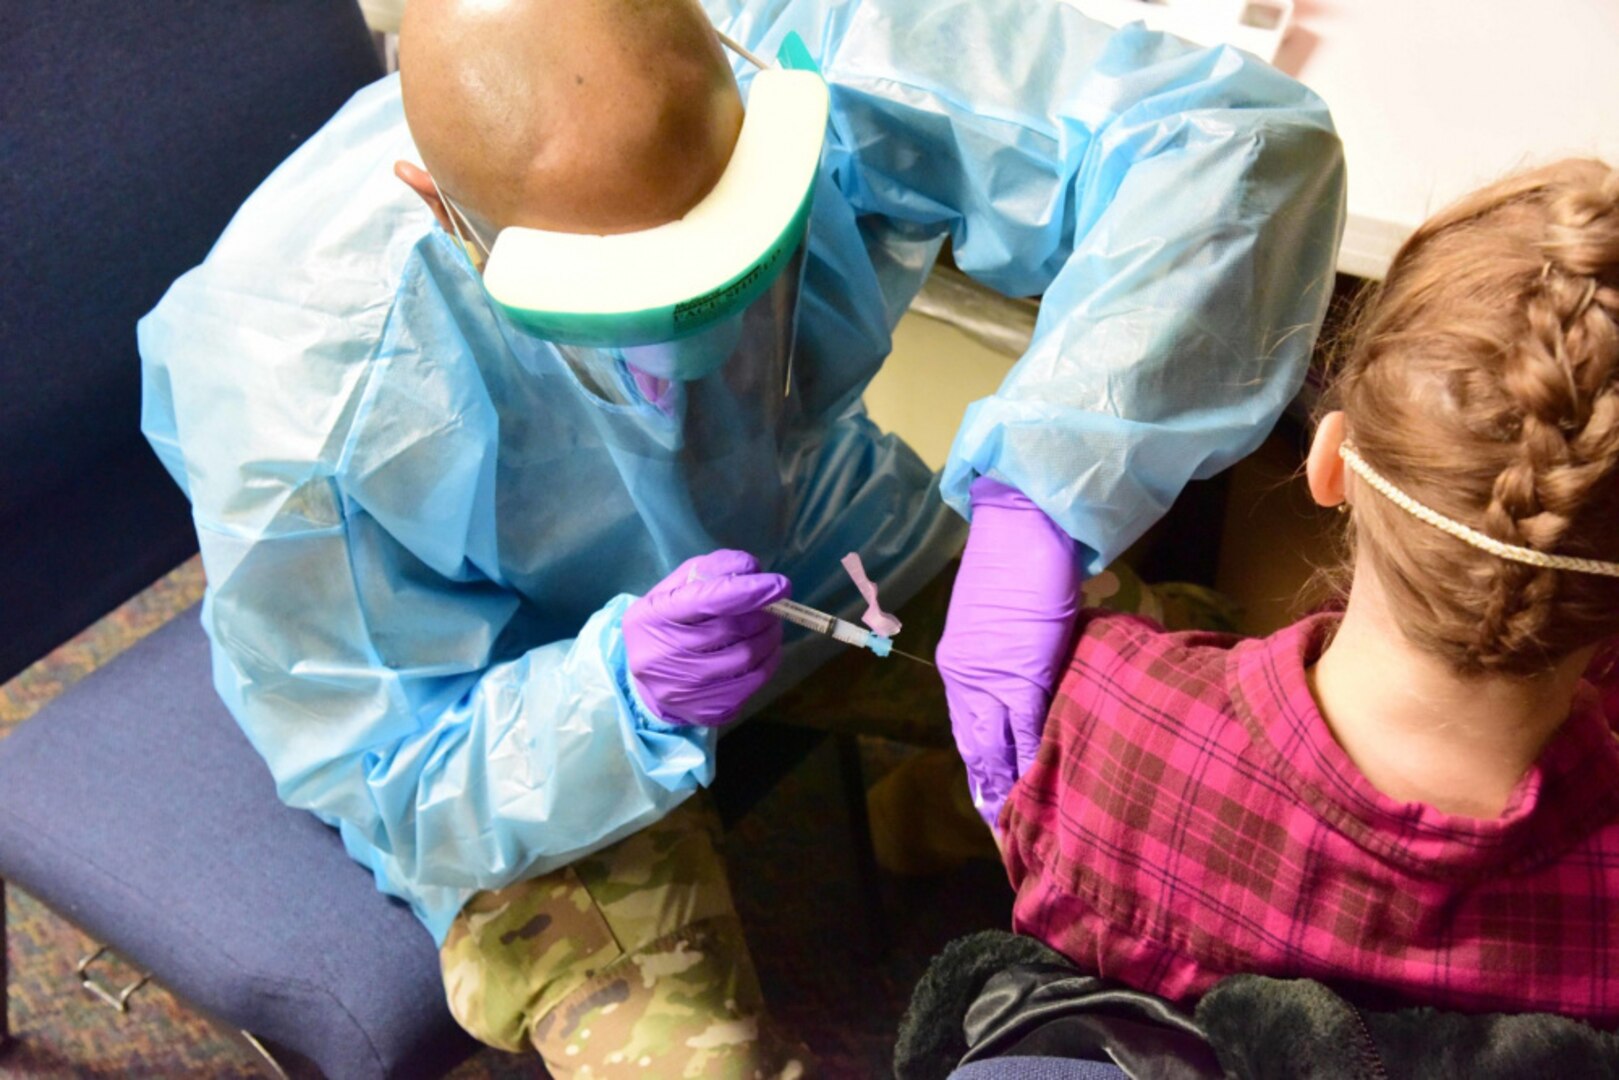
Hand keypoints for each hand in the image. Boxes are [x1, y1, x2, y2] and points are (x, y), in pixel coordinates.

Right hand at [624, 550, 789, 726]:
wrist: (645, 685)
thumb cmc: (664, 626)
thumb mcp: (673, 590)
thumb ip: (710, 570)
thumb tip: (752, 569)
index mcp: (653, 617)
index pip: (705, 600)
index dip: (747, 591)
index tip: (780, 584)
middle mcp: (664, 657)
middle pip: (731, 629)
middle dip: (763, 612)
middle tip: (773, 604)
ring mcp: (686, 689)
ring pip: (747, 656)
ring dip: (769, 635)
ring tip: (770, 624)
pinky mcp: (708, 711)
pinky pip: (753, 681)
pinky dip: (768, 660)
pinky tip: (765, 649)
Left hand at [938, 477, 1082, 827]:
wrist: (1023, 528)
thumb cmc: (1017, 564)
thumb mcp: (999, 622)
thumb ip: (1006, 659)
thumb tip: (1029, 688)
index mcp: (958, 665)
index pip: (967, 729)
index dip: (979, 767)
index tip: (988, 800)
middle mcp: (966, 677)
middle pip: (977, 747)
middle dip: (990, 790)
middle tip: (1001, 831)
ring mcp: (993, 678)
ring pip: (998, 746)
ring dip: (1010, 785)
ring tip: (1022, 824)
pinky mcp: (1025, 674)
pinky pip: (1028, 729)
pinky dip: (1034, 759)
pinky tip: (1043, 786)